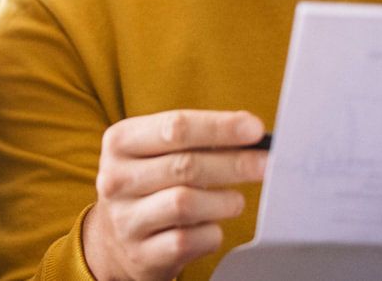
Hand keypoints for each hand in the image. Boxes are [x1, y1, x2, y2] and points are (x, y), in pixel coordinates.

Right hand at [83, 110, 267, 280]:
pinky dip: (211, 233)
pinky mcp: (142, 254)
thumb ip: (198, 138)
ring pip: (185, 204)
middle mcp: (116, 179)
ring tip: (234, 201)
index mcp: (120, 142)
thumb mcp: (157, 152)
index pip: (175, 127)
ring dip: (223, 201)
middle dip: (233, 163)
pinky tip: (211, 226)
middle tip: (266, 164)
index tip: (255, 129)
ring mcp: (126, 219)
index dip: (220, 127)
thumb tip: (251, 133)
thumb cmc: (150, 183)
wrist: (115, 238)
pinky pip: (188, 241)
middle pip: (184, 165)